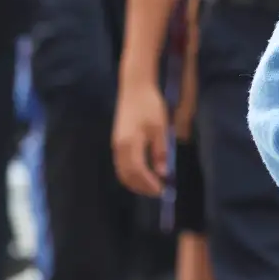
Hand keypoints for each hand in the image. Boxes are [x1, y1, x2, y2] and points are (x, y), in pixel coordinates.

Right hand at [111, 80, 170, 196]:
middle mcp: (119, 148)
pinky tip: (143, 173)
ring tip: (152, 185)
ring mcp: (116, 145)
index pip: (138, 172)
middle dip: (142, 187)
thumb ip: (160, 152)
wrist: (135, 87)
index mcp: (130, 144)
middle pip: (127, 176)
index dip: (149, 184)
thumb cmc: (150, 105)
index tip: (163, 191)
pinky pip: (121, 165)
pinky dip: (131, 174)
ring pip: (122, 172)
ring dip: (135, 182)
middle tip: (158, 192)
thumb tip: (163, 173)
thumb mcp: (160, 128)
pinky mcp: (117, 141)